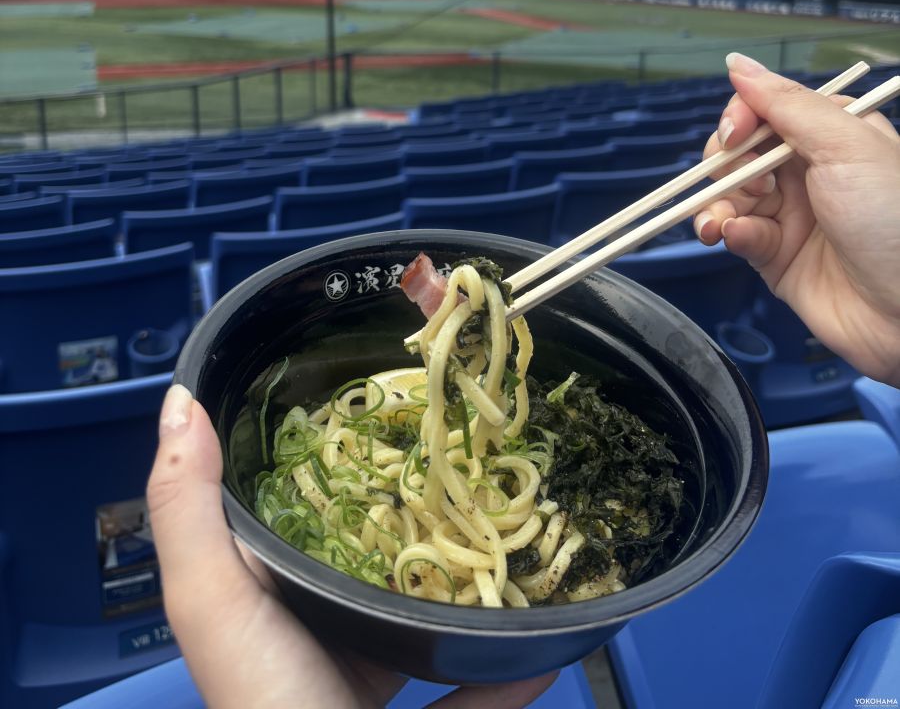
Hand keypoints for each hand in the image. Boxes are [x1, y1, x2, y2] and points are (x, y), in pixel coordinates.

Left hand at [147, 385, 557, 708]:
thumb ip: (189, 510)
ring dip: (468, 585)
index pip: (293, 504)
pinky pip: (474, 698)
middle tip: (470, 463)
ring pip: (426, 620)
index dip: (326, 452)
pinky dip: (508, 673)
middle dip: (415, 515)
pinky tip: (548, 644)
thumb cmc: (266, 701)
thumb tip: (180, 397)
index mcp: (269, 594)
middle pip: (369, 557)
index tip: (381, 399)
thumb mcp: (212, 602)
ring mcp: (368, 682)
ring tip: (511, 535)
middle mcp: (316, 634)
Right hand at [694, 53, 899, 385]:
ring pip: (728, 191)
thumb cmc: (891, 221)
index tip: (735, 135)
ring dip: (715, 200)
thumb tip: (738, 64)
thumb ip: (786, 104)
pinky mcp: (774, 255)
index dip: (741, 118)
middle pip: (740, 149)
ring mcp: (790, 213)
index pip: (767, 108)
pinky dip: (726, 230)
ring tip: (720, 220)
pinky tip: (734, 237)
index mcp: (831, 134)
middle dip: (726, 162)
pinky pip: (734, 231)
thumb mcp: (845, 146)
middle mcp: (808, 170)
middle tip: (744, 181)